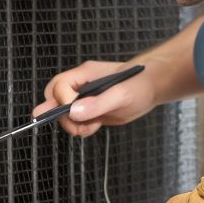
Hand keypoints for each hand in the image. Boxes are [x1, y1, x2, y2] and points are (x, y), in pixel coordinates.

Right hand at [36, 60, 157, 136]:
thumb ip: (98, 103)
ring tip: (92, 126)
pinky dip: (80, 128)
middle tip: (77, 124)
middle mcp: (80, 85)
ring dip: (72, 124)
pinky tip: (95, 126)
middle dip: (60, 115)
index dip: (63, 101)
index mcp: (84, 74)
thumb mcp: (121, 94)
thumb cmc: (139, 84)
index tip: (76, 113)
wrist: (150, 89)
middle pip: (53, 97)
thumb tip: (73, 112)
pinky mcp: (89, 110)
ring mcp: (83, 98)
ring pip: (62, 113)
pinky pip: (74, 121)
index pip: (60, 86)